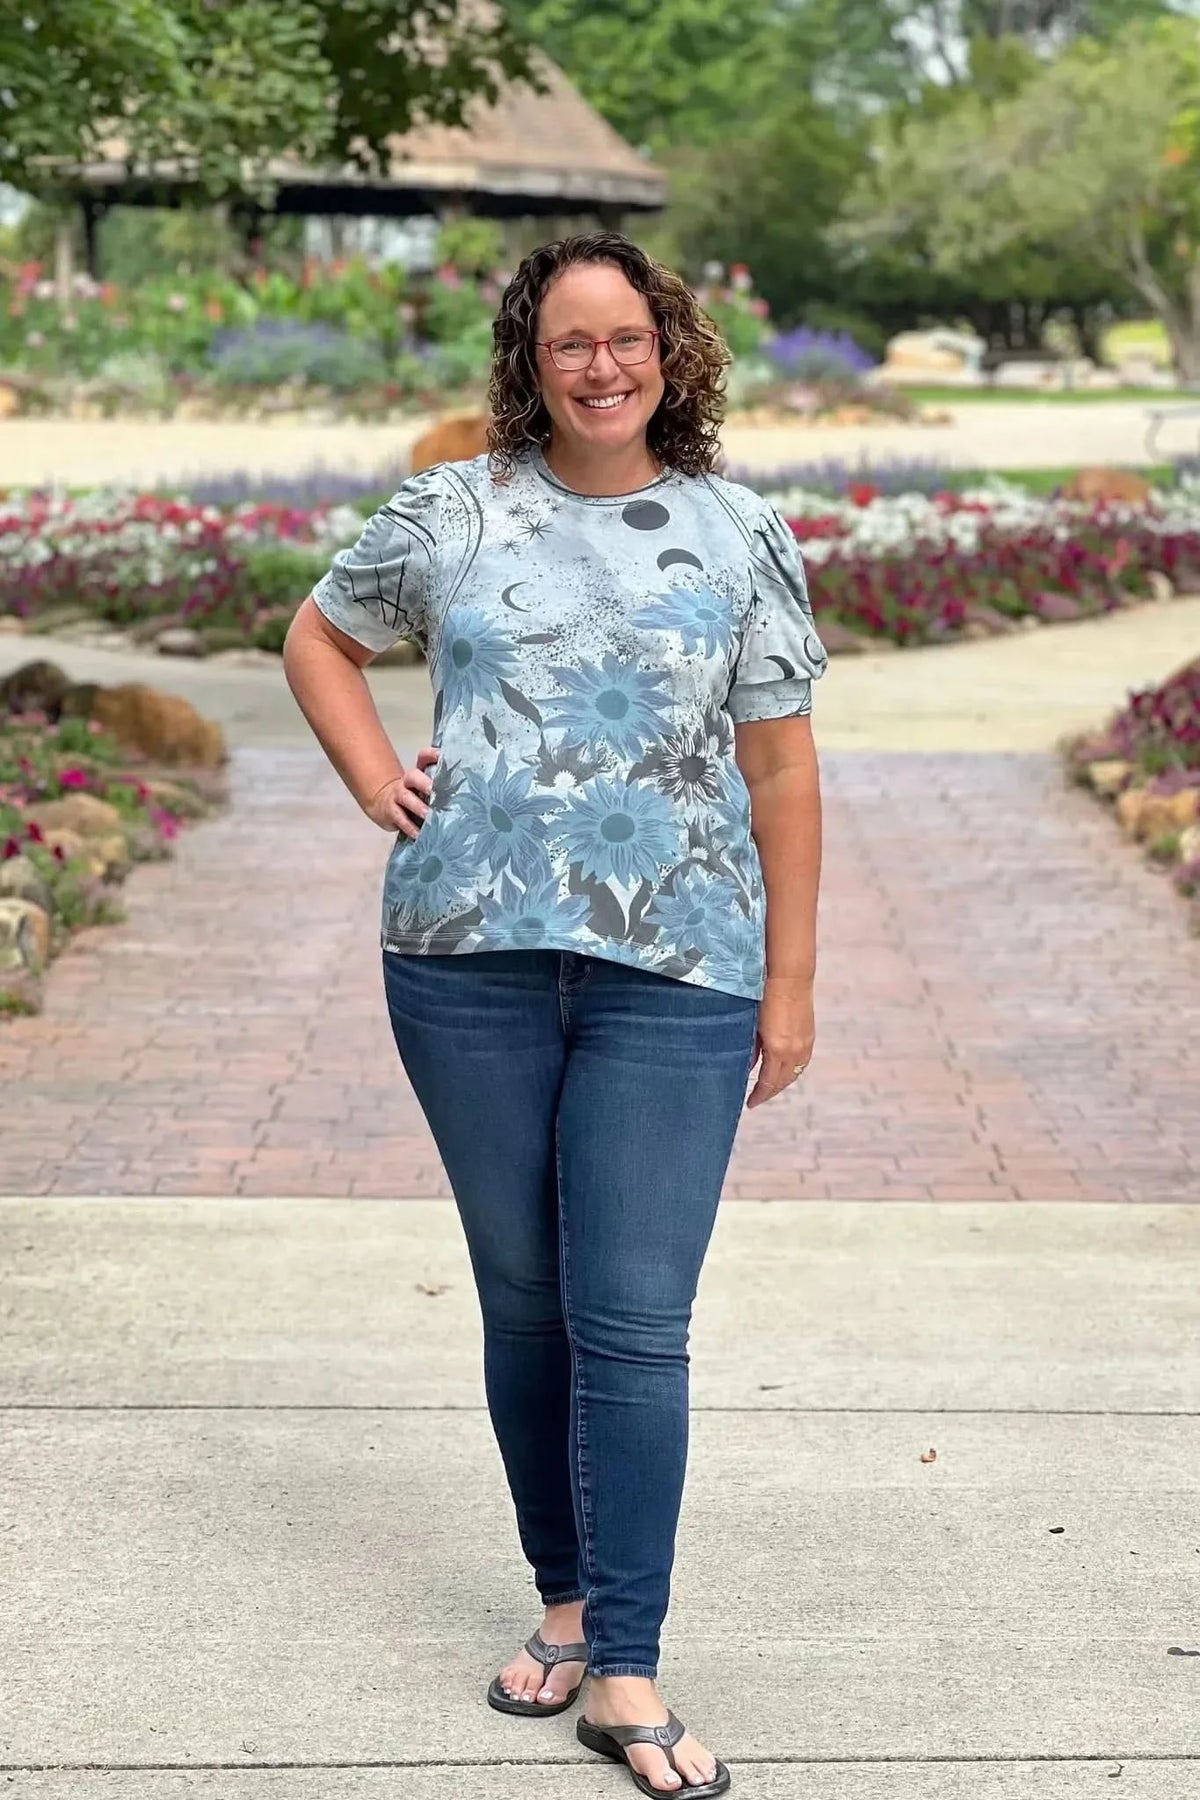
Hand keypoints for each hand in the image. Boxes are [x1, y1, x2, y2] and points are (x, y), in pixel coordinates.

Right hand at [364, 747, 438, 838]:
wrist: (384, 804)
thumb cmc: (413, 797)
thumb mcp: (424, 790)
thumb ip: (441, 788)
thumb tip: (467, 794)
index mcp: (418, 774)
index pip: (423, 758)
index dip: (432, 755)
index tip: (443, 756)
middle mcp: (407, 782)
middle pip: (414, 777)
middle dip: (425, 783)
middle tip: (435, 790)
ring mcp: (398, 796)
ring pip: (406, 799)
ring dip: (419, 807)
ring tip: (429, 816)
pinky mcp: (391, 813)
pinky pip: (401, 819)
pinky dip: (410, 827)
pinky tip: (419, 834)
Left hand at [746, 974, 814, 1108]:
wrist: (789, 977)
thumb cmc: (764, 996)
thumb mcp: (753, 1025)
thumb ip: (751, 1048)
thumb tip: (747, 1066)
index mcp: (778, 1049)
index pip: (769, 1082)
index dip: (759, 1095)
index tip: (750, 1103)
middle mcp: (795, 1050)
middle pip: (783, 1082)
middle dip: (770, 1092)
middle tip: (757, 1098)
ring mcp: (805, 1044)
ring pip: (794, 1073)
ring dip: (782, 1082)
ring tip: (769, 1087)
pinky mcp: (809, 1036)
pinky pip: (802, 1062)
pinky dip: (792, 1070)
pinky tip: (783, 1069)